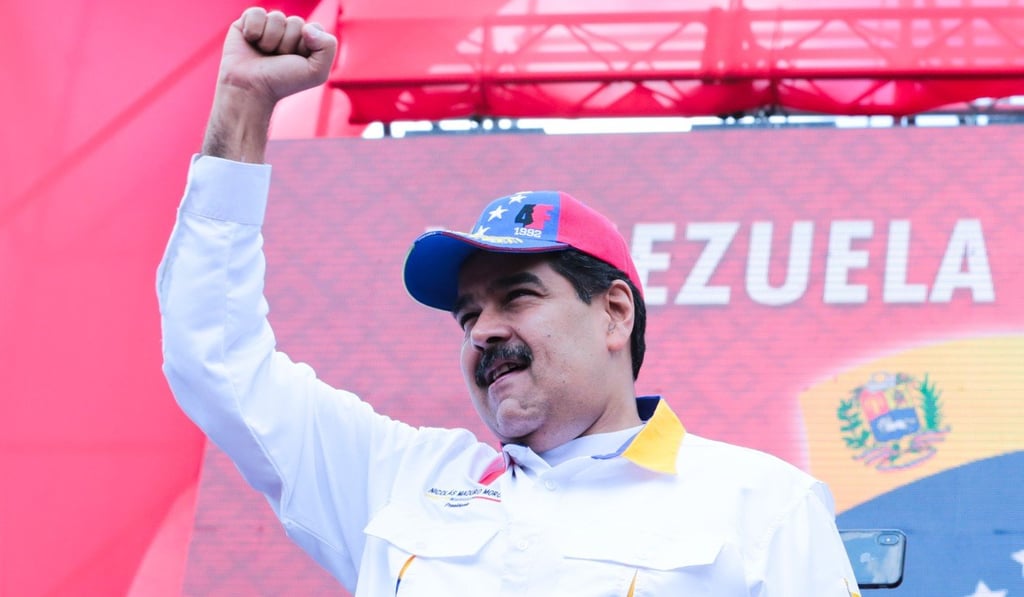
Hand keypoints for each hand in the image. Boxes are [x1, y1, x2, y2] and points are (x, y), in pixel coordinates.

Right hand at [219, 8, 337, 104]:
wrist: (251, 88)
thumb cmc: (283, 82)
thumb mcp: (317, 72)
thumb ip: (328, 47)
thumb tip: (308, 27)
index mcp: (307, 41)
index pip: (315, 28)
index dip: (307, 45)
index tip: (297, 62)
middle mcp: (288, 31)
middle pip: (296, 22)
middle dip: (288, 44)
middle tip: (278, 59)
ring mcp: (269, 25)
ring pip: (277, 17)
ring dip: (271, 40)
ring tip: (264, 53)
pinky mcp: (248, 21)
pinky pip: (257, 12)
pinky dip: (254, 29)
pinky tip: (251, 42)